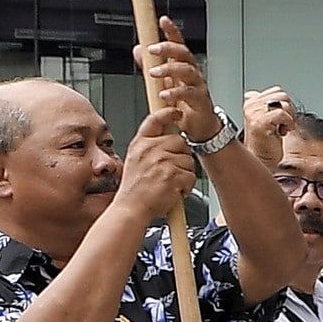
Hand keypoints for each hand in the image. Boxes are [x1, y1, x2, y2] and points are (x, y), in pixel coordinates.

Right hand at [115, 108, 200, 225]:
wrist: (131, 209)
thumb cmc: (135, 190)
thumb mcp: (135, 161)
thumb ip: (149, 147)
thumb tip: (168, 137)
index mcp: (140, 144)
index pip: (155, 120)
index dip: (168, 113)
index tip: (176, 112)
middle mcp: (149, 150)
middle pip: (180, 141)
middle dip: (181, 156)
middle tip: (170, 171)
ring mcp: (161, 161)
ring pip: (188, 160)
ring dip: (184, 174)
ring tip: (168, 183)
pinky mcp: (172, 174)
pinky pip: (191, 176)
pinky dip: (186, 187)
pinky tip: (172, 191)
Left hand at [137, 19, 218, 143]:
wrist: (200, 126)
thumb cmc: (184, 103)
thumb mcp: (163, 82)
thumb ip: (150, 65)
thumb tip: (138, 49)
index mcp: (182, 66)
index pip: (178, 44)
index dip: (172, 31)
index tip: (163, 20)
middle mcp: (192, 73)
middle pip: (184, 54)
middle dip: (169, 48)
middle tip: (153, 49)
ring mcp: (197, 86)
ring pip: (187, 70)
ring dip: (170, 69)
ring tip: (154, 72)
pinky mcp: (200, 101)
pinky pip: (189, 93)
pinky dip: (176, 93)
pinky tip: (164, 94)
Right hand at [241, 86, 293, 168]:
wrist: (261, 161)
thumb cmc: (265, 143)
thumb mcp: (265, 118)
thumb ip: (266, 103)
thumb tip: (271, 93)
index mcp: (250, 102)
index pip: (277, 91)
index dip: (284, 105)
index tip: (279, 120)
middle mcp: (250, 105)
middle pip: (282, 95)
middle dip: (289, 110)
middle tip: (282, 125)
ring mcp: (254, 113)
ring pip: (284, 103)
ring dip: (289, 118)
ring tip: (280, 129)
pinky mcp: (259, 122)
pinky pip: (282, 114)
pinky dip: (288, 123)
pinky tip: (282, 132)